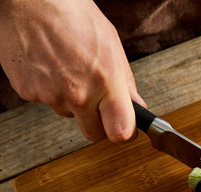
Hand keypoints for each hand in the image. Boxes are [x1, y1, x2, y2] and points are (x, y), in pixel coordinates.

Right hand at [0, 0, 142, 142]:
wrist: (30, 0)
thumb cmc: (72, 14)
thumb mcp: (111, 45)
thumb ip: (124, 81)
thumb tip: (136, 105)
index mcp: (105, 82)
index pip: (120, 132)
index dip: (124, 133)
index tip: (124, 128)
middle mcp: (78, 93)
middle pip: (93, 133)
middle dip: (98, 122)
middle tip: (96, 103)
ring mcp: (50, 95)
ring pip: (68, 114)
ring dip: (70, 100)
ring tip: (68, 68)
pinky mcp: (27, 92)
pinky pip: (45, 101)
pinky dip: (48, 88)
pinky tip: (50, 66)